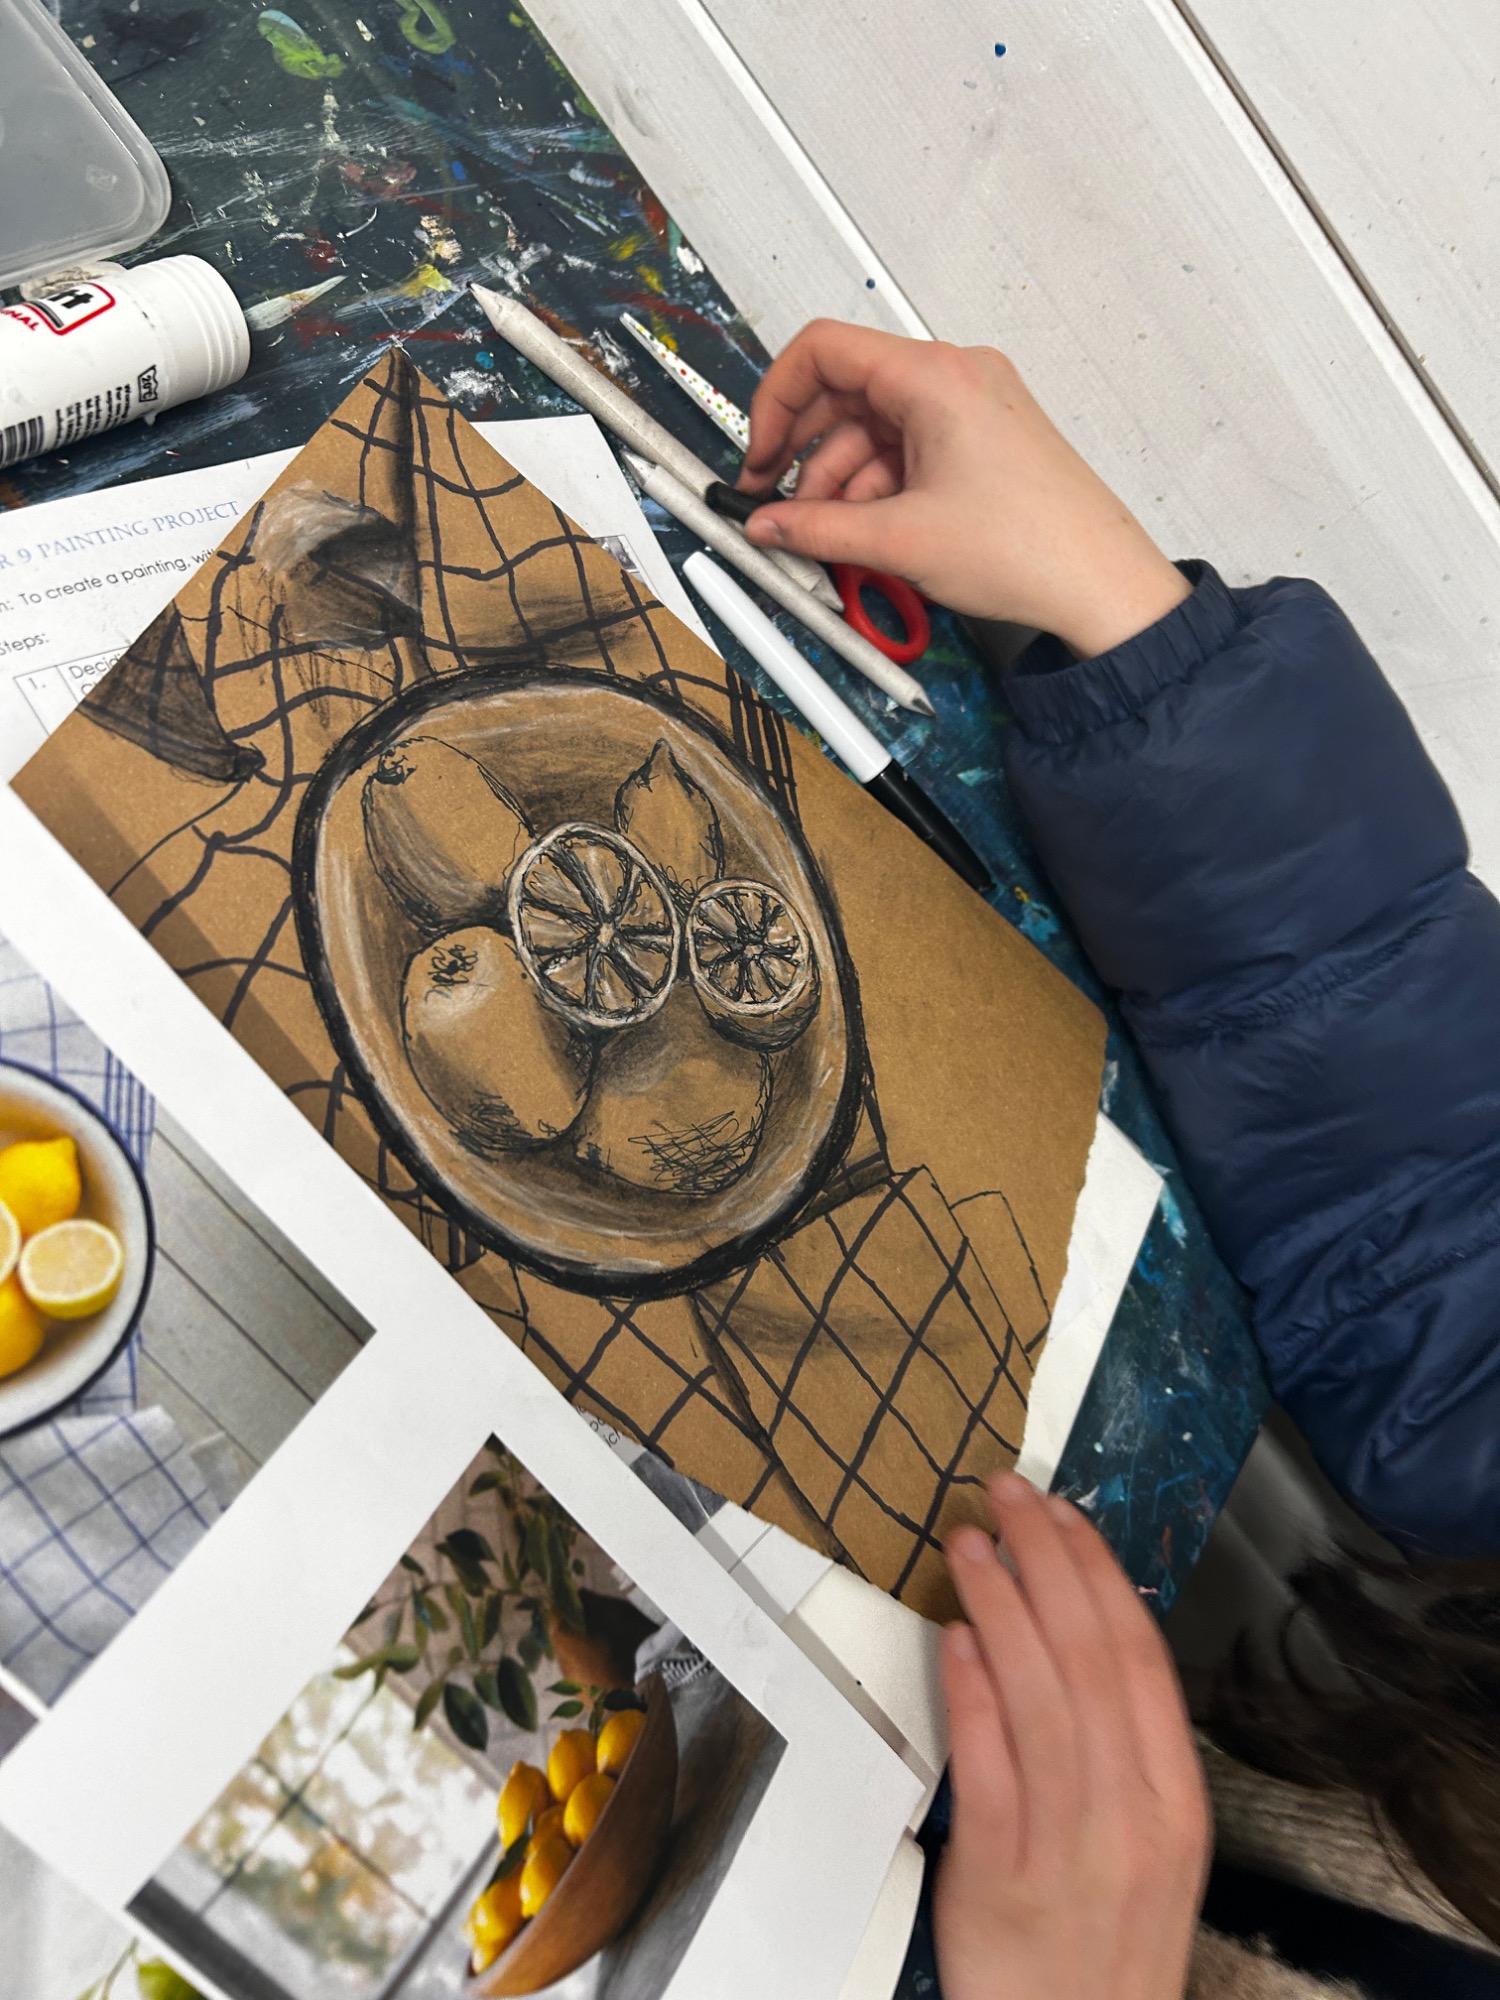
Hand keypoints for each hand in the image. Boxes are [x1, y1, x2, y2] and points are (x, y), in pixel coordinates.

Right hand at [739, 321, 1189, 657]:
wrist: (1100, 583)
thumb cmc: (1031, 546)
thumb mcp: (899, 541)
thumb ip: (816, 529)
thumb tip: (767, 524)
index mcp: (935, 377)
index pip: (823, 351)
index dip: (775, 400)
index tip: (757, 452)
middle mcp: (955, 377)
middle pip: (847, 391)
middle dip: (804, 451)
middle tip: (773, 500)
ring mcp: (972, 405)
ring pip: (876, 426)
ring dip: (840, 478)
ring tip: (823, 532)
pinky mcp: (982, 438)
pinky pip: (909, 447)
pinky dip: (877, 484)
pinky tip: (863, 529)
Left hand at [935, 1473, 1208, 1999]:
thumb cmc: (1107, 1937)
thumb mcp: (1149, 1840)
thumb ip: (1121, 1745)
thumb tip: (1073, 1630)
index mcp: (1175, 1798)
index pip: (1138, 1655)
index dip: (1097, 1570)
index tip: (1062, 1511)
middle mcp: (1130, 1813)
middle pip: (1086, 1657)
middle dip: (1044, 1561)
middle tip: (1005, 1495)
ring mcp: (1068, 1845)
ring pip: (1036, 1696)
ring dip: (1000, 1605)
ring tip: (969, 1545)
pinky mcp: (1000, 1876)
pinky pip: (987, 1767)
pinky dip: (972, 1694)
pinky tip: (955, 1640)